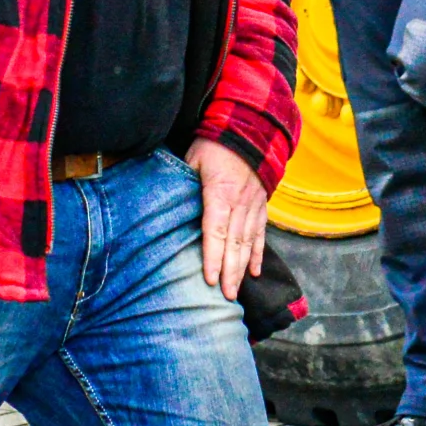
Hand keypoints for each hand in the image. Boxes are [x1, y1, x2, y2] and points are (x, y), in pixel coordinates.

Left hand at [187, 138, 269, 289]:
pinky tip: (254, 272)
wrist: (250, 129)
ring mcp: (253, 206)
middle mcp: (240, 204)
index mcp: (220, 193)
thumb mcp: (193, 158)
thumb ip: (182, 182)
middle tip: (225, 296)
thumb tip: (165, 203)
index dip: (212, 257)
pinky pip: (261, 233)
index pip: (215, 231)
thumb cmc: (216, 144)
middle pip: (234, 243)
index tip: (209, 279)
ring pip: (248, 242)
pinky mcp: (261, 205)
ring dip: (242, 268)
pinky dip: (258, 254)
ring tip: (237, 291)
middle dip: (229, 272)